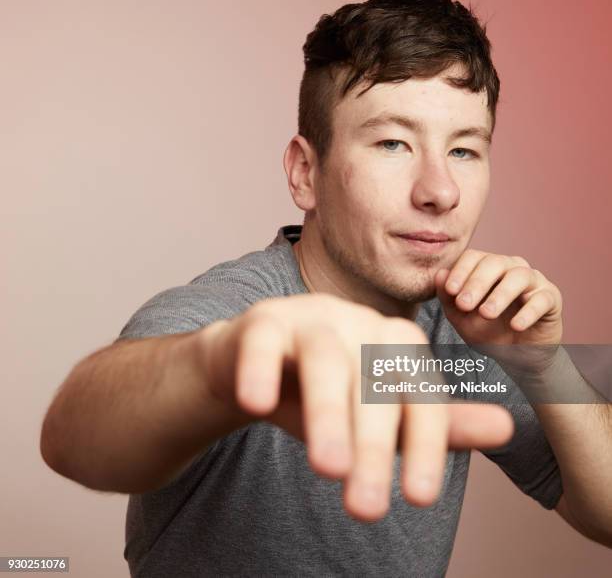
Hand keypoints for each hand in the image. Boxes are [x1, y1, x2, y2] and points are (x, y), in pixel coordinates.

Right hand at [196, 293, 513, 521]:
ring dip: (329, 412)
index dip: (426, 442)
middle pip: (373, 377)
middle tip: (366, 506)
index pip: (420, 391)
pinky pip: (263, 341)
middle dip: (373, 443)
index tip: (417, 497)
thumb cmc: (322, 396)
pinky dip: (262, 370)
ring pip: (325, 358)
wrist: (255, 367)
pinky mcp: (262, 322)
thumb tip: (507, 428)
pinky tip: (258, 404)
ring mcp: (309, 318)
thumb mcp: (378, 415)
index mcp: (393, 342)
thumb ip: (436, 423)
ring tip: (329, 468)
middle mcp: (358, 322)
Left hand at [434, 250, 562, 370]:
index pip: (473, 257)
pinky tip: (515, 325)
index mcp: (487, 267)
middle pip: (494, 262)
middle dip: (477, 283)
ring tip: (486, 314)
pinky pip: (543, 299)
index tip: (450, 291)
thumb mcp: (461, 318)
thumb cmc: (487, 331)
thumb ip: (448, 298)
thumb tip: (439, 274)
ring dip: (500, 295)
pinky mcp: (551, 298)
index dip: (460, 271)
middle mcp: (511, 268)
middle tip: (464, 304)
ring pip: (519, 276)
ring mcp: (533, 281)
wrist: (516, 357)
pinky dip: (528, 312)